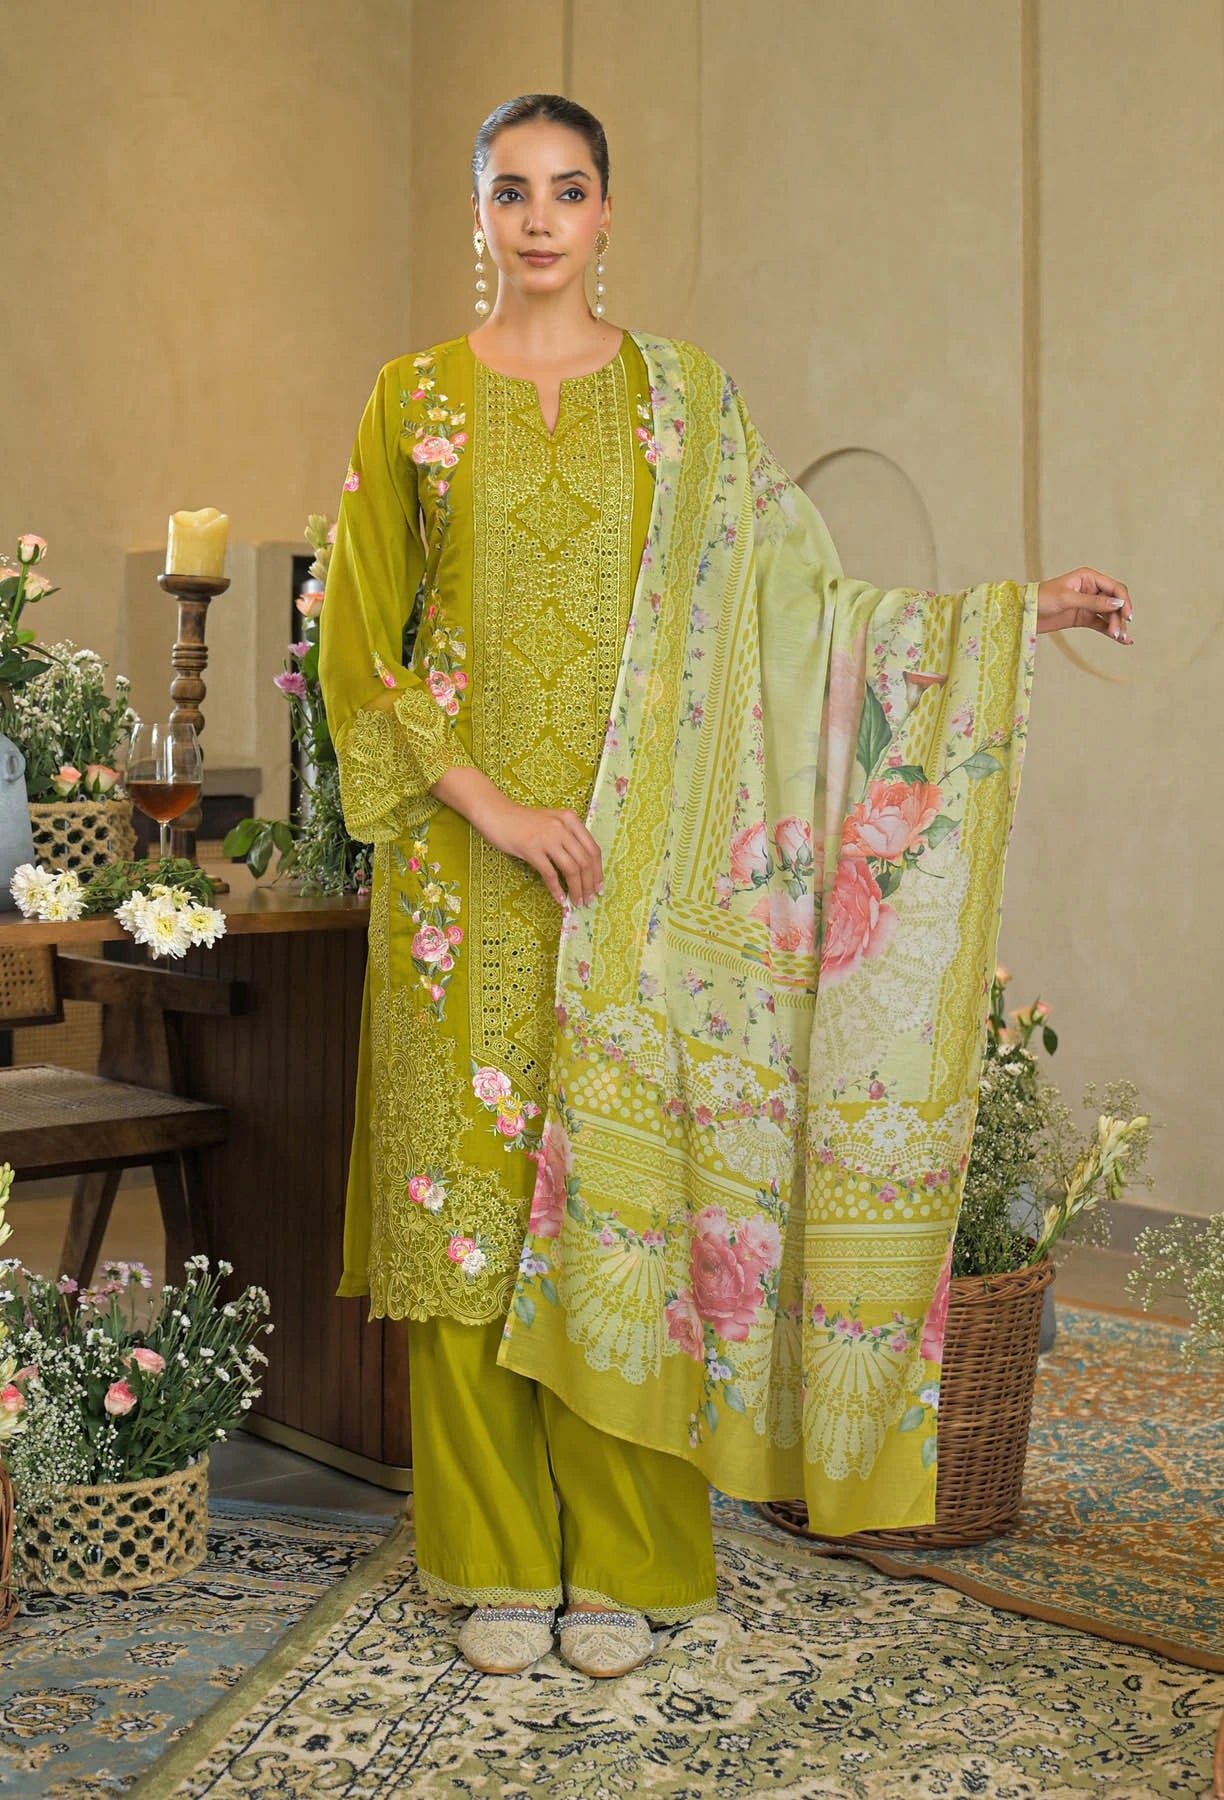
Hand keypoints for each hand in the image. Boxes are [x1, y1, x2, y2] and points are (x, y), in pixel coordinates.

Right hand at [470, 789, 603, 907]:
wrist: (496, 813)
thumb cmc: (523, 820)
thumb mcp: (552, 821)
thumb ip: (568, 836)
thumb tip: (583, 867)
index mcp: (570, 819)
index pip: (593, 849)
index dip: (598, 871)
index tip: (598, 887)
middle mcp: (562, 827)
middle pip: (585, 861)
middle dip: (589, 884)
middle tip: (589, 899)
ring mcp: (547, 837)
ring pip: (571, 869)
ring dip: (576, 889)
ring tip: (577, 901)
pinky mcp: (531, 848)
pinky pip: (550, 874)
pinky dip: (557, 889)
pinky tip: (560, 898)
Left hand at [1036, 568, 1132, 643]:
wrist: (1023, 613)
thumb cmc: (1041, 598)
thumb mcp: (1067, 599)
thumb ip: (1092, 602)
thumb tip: (1117, 603)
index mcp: (1089, 578)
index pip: (1114, 588)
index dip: (1124, 601)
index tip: (1127, 616)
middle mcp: (1091, 589)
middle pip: (1115, 602)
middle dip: (1119, 616)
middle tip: (1119, 632)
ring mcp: (1088, 604)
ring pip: (1109, 614)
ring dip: (1116, 625)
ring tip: (1120, 638)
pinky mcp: (1083, 617)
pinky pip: (1101, 624)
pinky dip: (1110, 631)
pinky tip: (1121, 640)